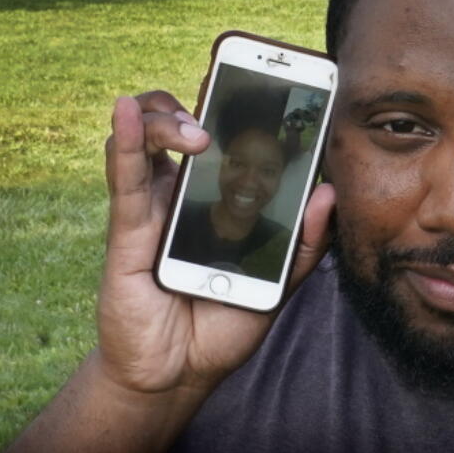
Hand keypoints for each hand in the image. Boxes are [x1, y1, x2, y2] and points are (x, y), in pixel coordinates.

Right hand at [98, 92, 333, 395]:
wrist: (179, 373)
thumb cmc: (225, 320)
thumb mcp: (279, 282)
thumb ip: (305, 242)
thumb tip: (328, 192)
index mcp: (222, 196)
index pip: (231, 137)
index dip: (243, 104)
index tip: (274, 79)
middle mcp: (187, 190)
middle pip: (187, 123)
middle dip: (207, 98)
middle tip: (232, 93)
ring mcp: (155, 205)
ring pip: (151, 137)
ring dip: (170, 117)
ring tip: (197, 132)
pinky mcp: (128, 229)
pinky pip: (126, 175)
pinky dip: (126, 137)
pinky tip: (126, 110)